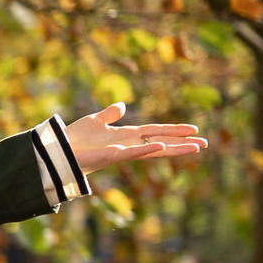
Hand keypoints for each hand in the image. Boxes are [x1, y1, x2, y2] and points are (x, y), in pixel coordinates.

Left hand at [65, 103, 207, 175]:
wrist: (57, 149)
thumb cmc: (74, 138)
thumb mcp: (95, 120)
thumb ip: (110, 114)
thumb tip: (122, 106)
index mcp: (126, 136)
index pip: (156, 132)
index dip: (174, 130)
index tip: (194, 130)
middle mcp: (128, 144)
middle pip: (161, 142)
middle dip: (182, 144)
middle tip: (205, 144)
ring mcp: (122, 152)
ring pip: (153, 150)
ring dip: (174, 149)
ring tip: (196, 148)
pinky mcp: (112, 156)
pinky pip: (133, 153)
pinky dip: (147, 150)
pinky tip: (163, 148)